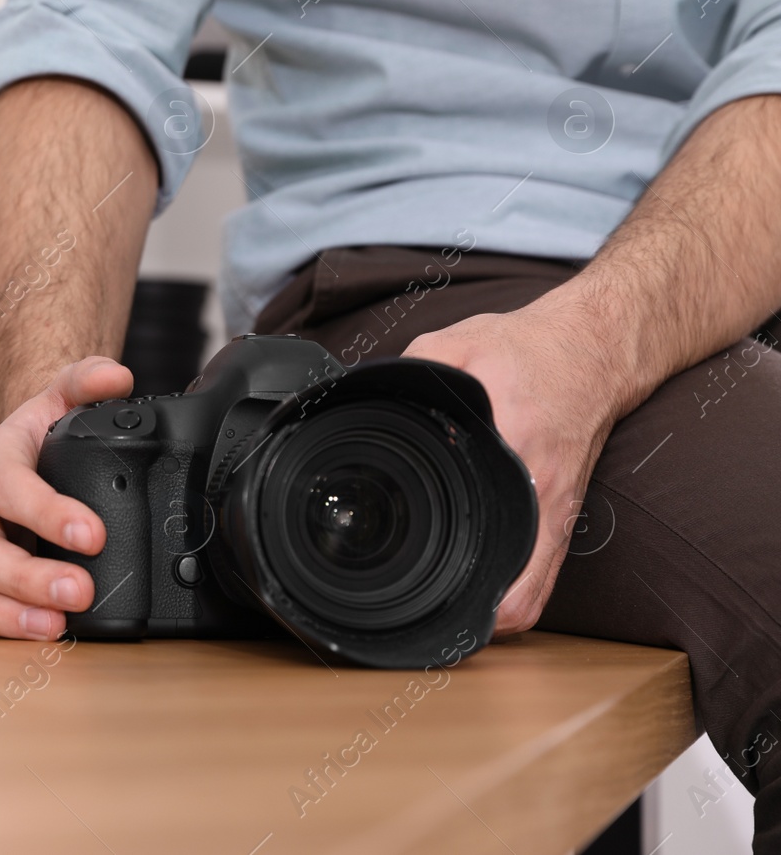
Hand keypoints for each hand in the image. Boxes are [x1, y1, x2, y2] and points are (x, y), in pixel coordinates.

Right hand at [0, 357, 133, 639]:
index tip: (91, 533)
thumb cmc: (40, 437)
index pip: (6, 482)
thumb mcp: (64, 398)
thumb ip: (88, 381)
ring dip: (4, 610)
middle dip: (26, 575)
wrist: (20, 457)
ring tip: (55, 624)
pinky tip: (33, 632)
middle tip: (79, 591)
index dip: (45, 511)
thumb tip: (113, 379)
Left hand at [402, 296, 627, 635]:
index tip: (426, 595)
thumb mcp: (459, 345)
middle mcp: (546, 491)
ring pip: (536, 593)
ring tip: (448, 616)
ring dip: (496, 611)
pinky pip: (545, 571)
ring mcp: (562, 508)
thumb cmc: (531, 349)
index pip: (506, 539)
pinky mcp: (566, 511)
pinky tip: (481, 591)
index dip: (468, 585)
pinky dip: (516, 590)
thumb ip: (412, 371)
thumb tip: (367, 398)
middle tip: (424, 616)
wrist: (595, 348)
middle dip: (473, 617)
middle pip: (521, 592)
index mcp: (520, 449)